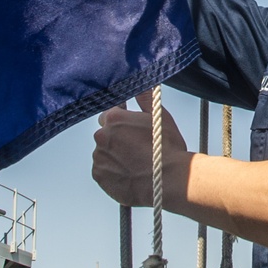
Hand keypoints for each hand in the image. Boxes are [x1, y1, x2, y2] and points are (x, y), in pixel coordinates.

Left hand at [92, 92, 190, 207]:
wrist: (168, 182)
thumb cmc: (167, 149)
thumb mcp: (160, 117)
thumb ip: (145, 98)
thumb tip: (141, 84)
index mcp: (114, 119)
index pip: (110, 113)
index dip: (122, 120)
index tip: (132, 128)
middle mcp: (101, 136)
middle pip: (105, 133)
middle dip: (117, 138)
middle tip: (136, 147)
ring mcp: (99, 157)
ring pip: (104, 152)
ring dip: (114, 155)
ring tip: (134, 163)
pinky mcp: (99, 176)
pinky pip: (102, 170)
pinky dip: (112, 171)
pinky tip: (128, 173)